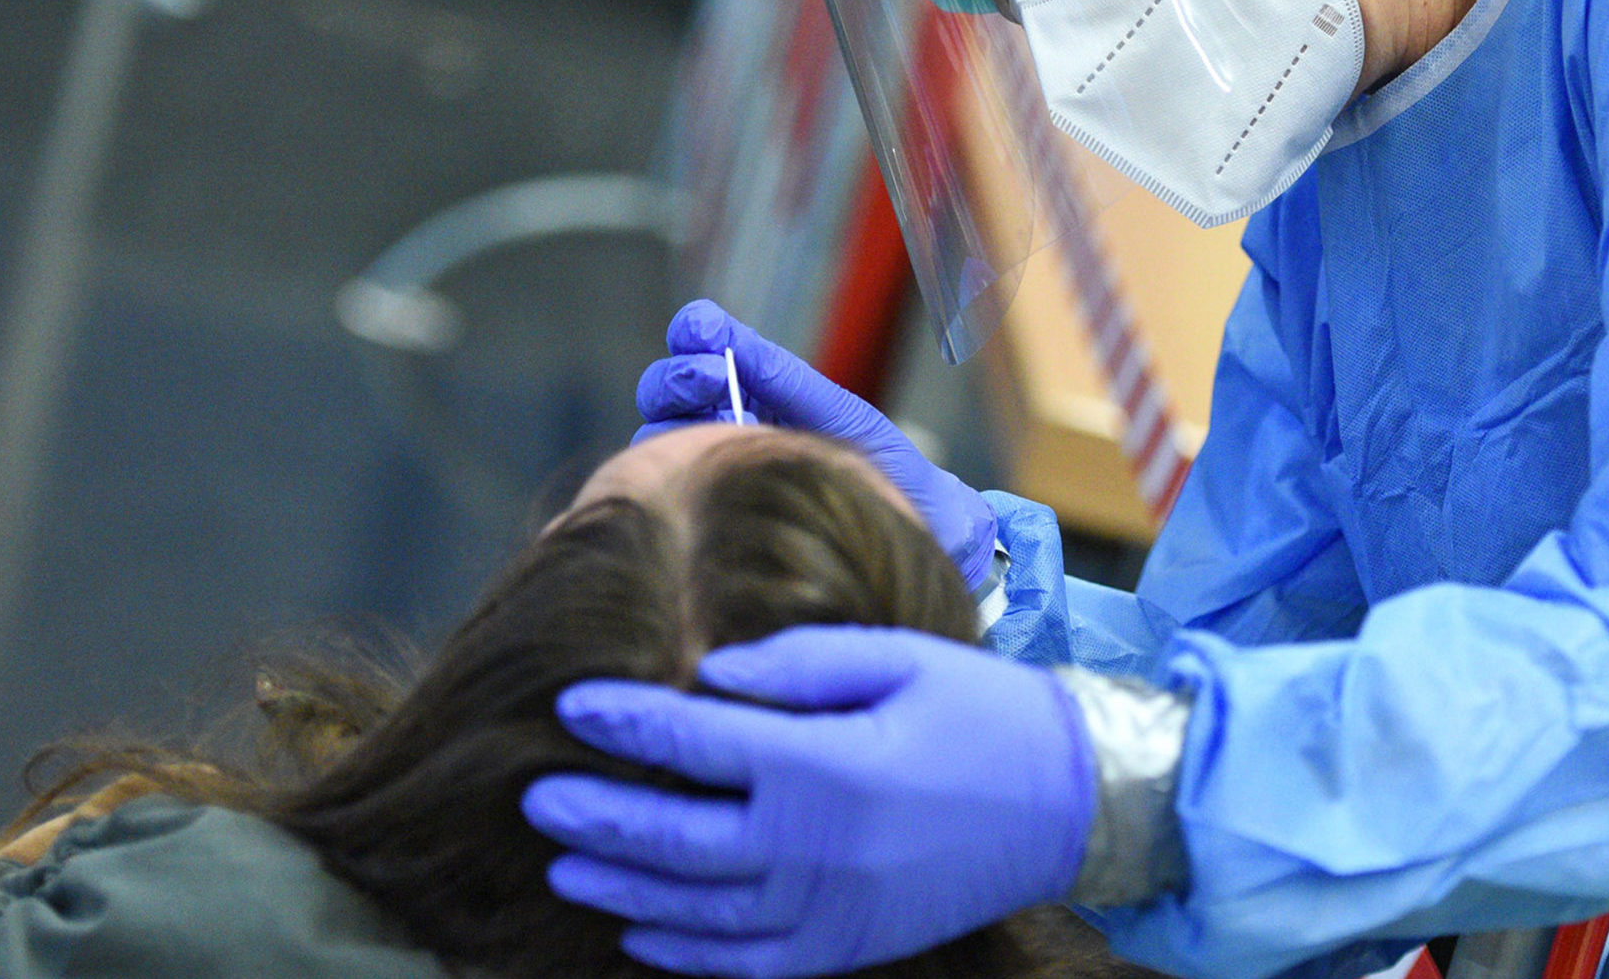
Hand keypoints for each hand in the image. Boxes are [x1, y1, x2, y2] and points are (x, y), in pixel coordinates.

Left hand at [524, 628, 1095, 978]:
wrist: (1070, 802)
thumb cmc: (984, 712)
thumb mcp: (897, 659)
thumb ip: (796, 664)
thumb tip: (706, 679)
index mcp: (825, 765)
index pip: (693, 745)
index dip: (625, 724)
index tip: (572, 706)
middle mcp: (814, 848)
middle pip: (673, 841)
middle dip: (597, 819)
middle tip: (538, 799)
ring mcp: (829, 909)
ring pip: (695, 911)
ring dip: (622, 890)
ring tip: (566, 866)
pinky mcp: (847, 946)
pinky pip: (744, 963)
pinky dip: (683, 952)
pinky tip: (642, 933)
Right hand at [637, 300, 996, 586]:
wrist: (920, 530)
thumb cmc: (882, 467)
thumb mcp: (836, 414)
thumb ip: (782, 376)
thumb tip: (716, 328)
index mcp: (752, 394)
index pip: (697, 355)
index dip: (691, 337)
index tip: (702, 331)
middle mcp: (723, 428)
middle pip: (664, 396)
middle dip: (679, 378)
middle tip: (713, 374)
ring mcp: (715, 473)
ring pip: (658, 441)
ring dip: (675, 421)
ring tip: (722, 416)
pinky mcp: (715, 517)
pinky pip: (675, 491)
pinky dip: (681, 468)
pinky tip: (709, 462)